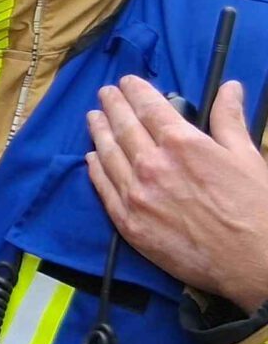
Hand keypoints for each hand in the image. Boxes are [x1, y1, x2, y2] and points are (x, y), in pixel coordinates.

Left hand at [87, 77, 267, 306]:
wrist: (252, 261)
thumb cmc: (255, 209)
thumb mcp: (247, 156)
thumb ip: (229, 120)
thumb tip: (229, 88)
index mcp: (182, 145)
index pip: (149, 108)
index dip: (135, 91)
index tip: (127, 82)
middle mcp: (153, 165)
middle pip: (123, 127)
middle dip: (112, 105)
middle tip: (105, 93)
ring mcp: (137, 195)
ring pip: (108, 154)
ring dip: (99, 132)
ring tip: (93, 117)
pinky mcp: (129, 223)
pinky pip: (104, 189)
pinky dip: (95, 169)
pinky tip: (91, 157)